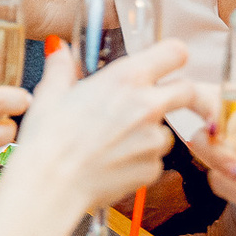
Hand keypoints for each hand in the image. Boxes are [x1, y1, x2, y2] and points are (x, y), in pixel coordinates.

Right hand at [0, 40, 199, 231]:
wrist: (50, 185)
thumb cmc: (48, 139)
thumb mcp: (50, 93)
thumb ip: (62, 67)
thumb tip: (59, 49)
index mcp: (125, 78)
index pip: (175, 52)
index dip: (171, 57)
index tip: (164, 63)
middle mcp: (148, 105)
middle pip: (186, 90)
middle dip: (175, 94)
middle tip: (147, 103)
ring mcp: (153, 140)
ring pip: (166, 131)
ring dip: (150, 133)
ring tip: (114, 142)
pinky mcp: (152, 169)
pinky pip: (154, 160)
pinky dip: (138, 161)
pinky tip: (111, 163)